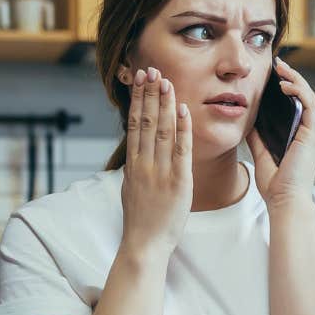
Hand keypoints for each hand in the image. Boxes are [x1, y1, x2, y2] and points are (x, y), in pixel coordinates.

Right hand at [120, 66, 192, 259]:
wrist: (145, 244)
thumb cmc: (140, 219)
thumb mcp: (131, 188)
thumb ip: (136, 166)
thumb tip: (136, 148)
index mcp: (133, 164)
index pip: (135, 124)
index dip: (138, 99)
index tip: (140, 80)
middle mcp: (144, 164)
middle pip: (147, 121)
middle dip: (150, 93)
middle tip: (152, 70)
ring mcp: (160, 172)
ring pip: (162, 130)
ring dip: (165, 104)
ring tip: (167, 81)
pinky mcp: (178, 182)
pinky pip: (181, 150)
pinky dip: (182, 129)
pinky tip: (183, 110)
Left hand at [246, 55, 314, 207]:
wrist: (284, 201)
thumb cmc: (275, 184)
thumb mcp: (261, 153)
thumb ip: (257, 135)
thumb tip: (247, 117)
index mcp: (300, 136)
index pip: (296, 104)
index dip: (287, 86)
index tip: (272, 75)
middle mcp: (310, 132)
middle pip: (304, 96)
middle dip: (291, 77)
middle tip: (277, 64)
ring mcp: (313, 133)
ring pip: (308, 96)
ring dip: (295, 79)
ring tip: (281, 68)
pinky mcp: (313, 135)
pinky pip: (309, 105)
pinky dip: (299, 91)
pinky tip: (285, 85)